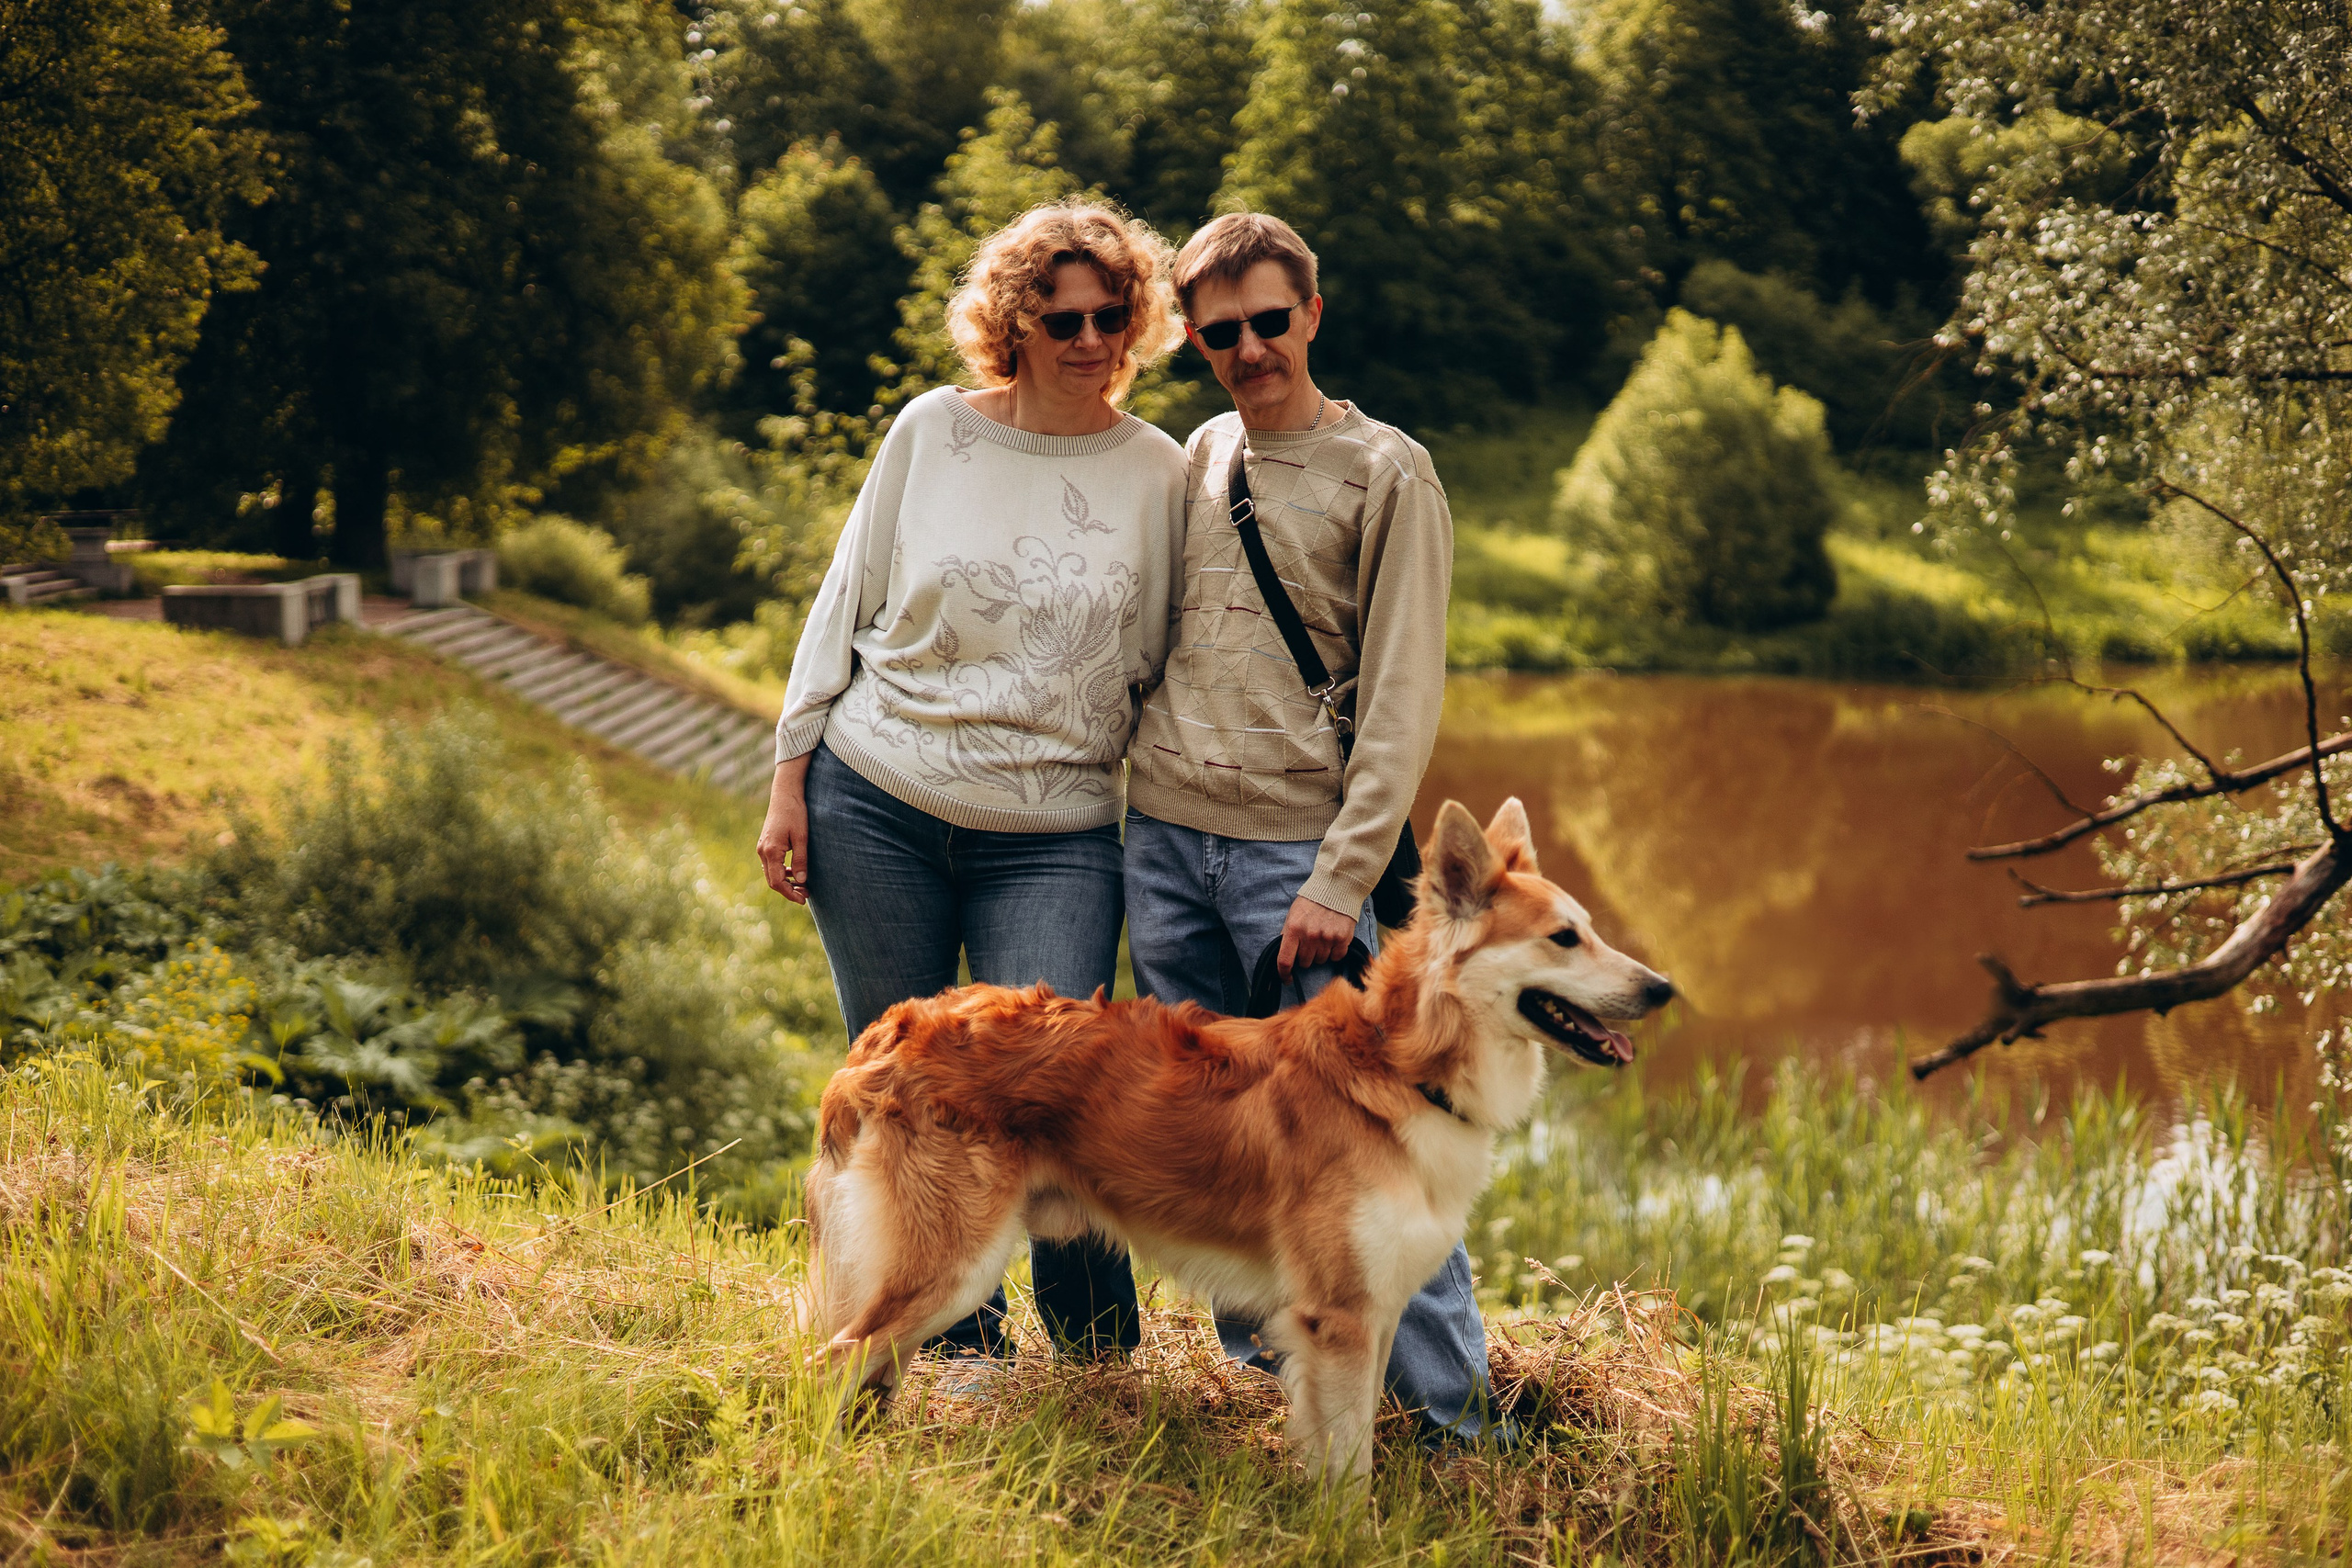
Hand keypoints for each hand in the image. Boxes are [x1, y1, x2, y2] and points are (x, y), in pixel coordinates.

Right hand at [757, 754, 812, 904]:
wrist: (785, 795)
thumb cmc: (795, 813)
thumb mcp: (802, 837)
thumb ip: (801, 860)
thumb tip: (802, 881)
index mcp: (770, 851)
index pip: (777, 882)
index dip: (790, 893)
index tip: (804, 900)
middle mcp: (762, 851)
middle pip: (772, 881)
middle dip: (788, 891)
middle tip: (806, 896)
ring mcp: (762, 848)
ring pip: (771, 874)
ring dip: (786, 882)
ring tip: (804, 887)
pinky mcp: (765, 845)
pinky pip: (771, 865)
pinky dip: (782, 873)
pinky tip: (796, 873)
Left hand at [1276, 894, 1356, 979]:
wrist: (1337, 888)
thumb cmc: (1312, 901)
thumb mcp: (1293, 914)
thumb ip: (1287, 934)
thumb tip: (1284, 954)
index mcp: (1293, 929)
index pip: (1285, 960)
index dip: (1284, 974)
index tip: (1287, 978)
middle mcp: (1309, 936)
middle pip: (1305, 962)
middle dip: (1305, 956)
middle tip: (1310, 943)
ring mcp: (1327, 938)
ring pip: (1321, 961)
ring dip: (1320, 953)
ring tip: (1322, 937)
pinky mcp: (1342, 939)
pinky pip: (1336, 957)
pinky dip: (1335, 952)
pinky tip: (1333, 939)